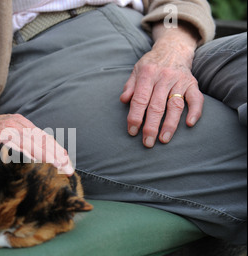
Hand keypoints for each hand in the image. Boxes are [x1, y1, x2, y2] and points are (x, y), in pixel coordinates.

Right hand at [0, 109, 73, 174]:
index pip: (44, 139)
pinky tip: (37, 163)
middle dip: (57, 156)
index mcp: (22, 125)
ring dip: (47, 156)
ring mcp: (9, 129)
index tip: (68, 164)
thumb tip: (31, 161)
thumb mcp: (4, 137)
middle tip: (69, 170)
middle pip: (42, 141)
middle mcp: (18, 124)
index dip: (58, 151)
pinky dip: (28, 154)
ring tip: (58, 167)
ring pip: (32, 143)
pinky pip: (16, 146)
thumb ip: (18, 145)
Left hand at [120, 22, 203, 147]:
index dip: (135, 117)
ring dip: (170, 124)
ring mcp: (180, 81)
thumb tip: (123, 100)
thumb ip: (130, 86)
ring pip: (175, 105)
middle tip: (147, 142)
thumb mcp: (136, 70)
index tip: (132, 131)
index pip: (140, 99)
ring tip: (164, 139)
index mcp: (147, 74)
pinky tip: (189, 124)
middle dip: (151, 126)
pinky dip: (195, 111)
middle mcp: (164, 77)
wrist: (173, 48)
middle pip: (157, 105)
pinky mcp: (193, 83)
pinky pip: (196, 99)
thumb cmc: (151, 64)